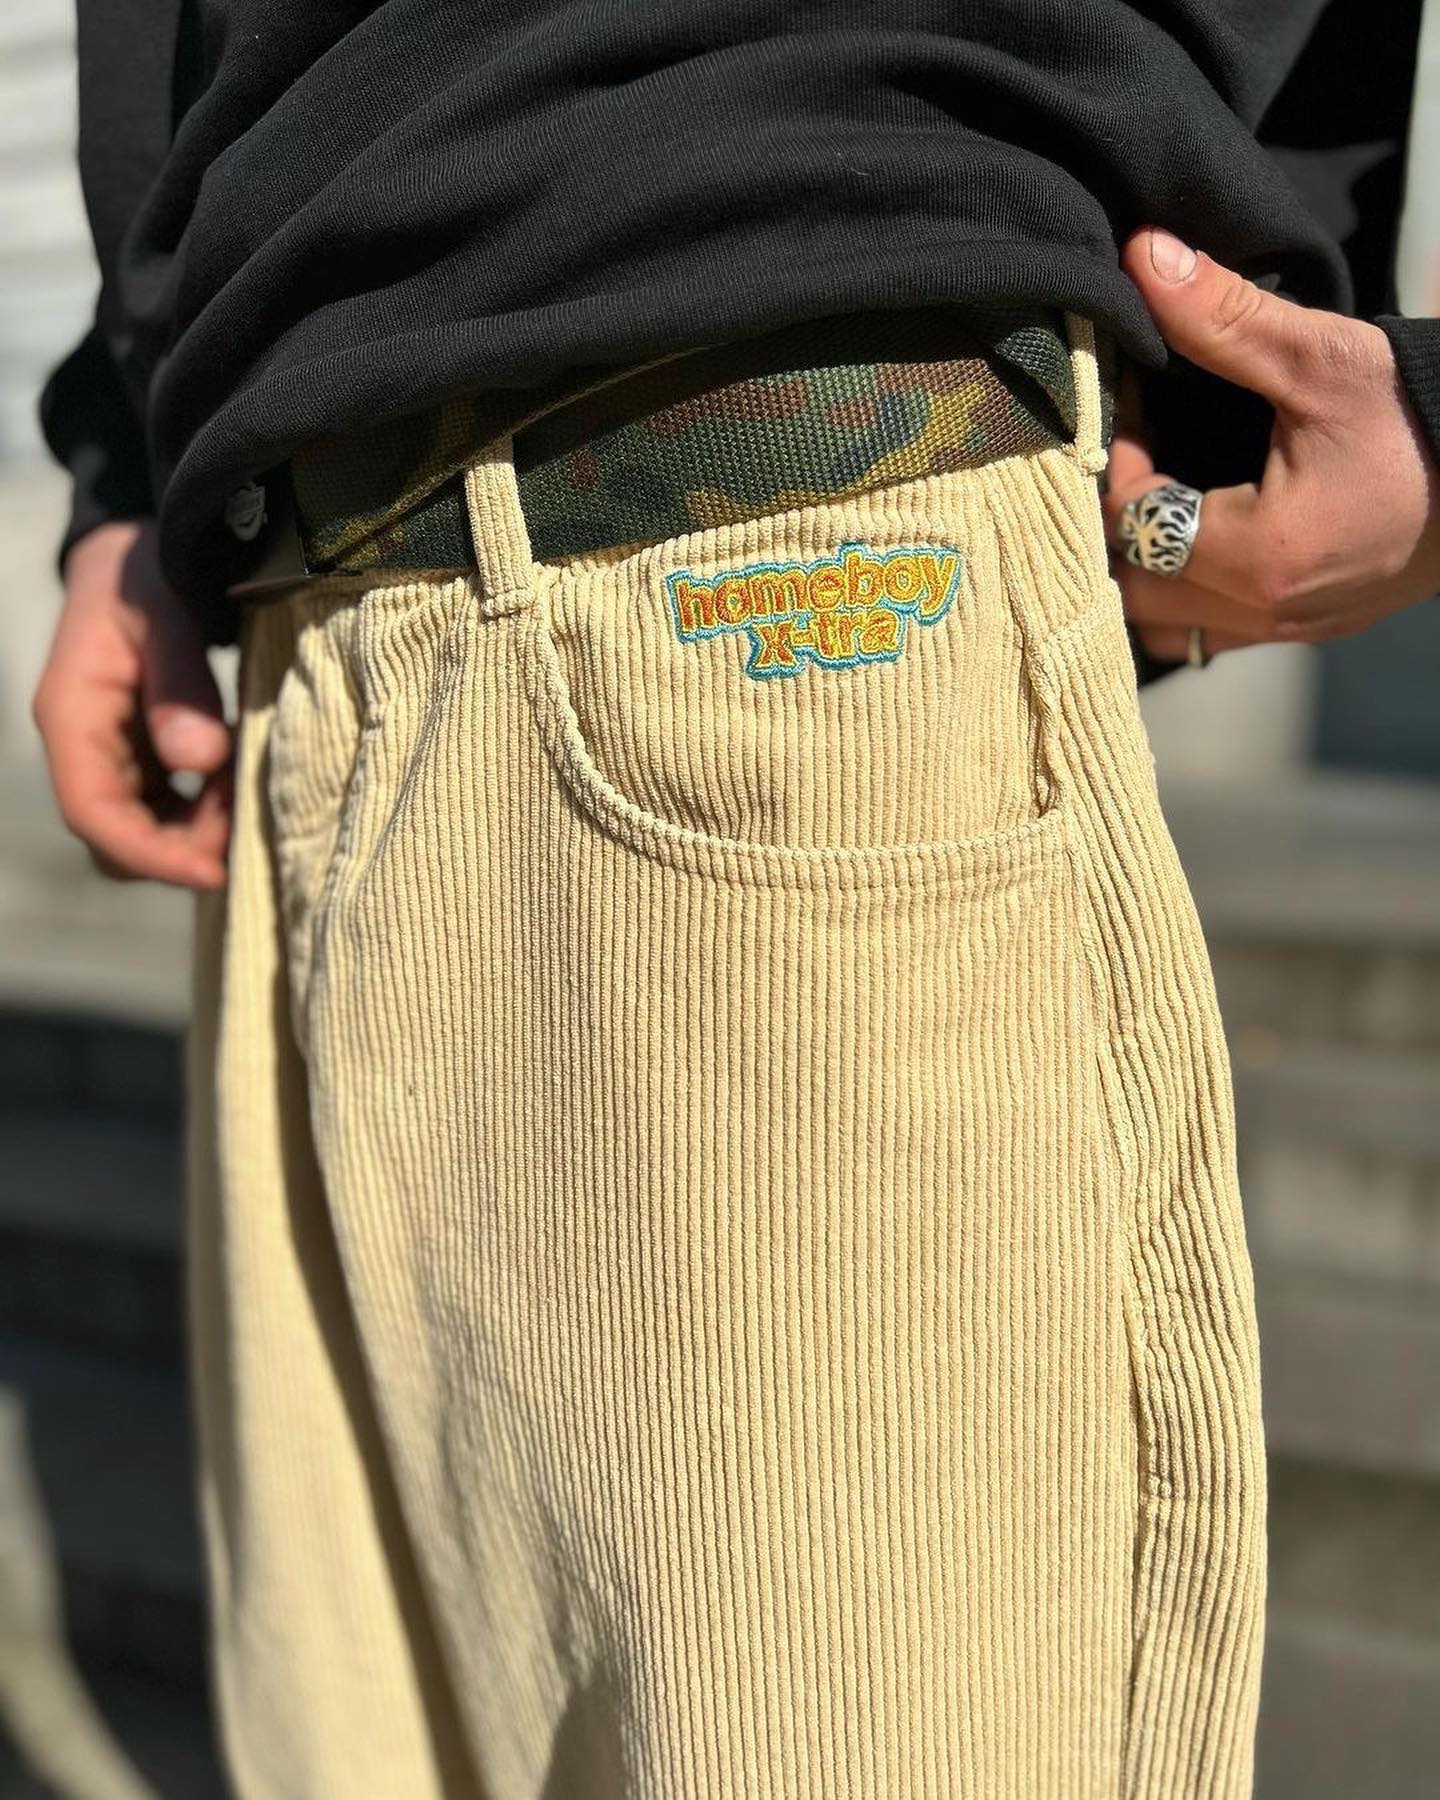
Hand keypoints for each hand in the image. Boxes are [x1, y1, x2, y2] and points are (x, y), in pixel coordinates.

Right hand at [32, 519, 232, 888]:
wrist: (138, 553)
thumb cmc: (146, 574)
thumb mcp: (166, 614)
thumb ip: (181, 684)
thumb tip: (199, 759)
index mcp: (71, 714)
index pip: (91, 811)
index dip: (149, 854)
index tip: (213, 872)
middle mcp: (81, 744)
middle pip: (115, 836)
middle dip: (181, 848)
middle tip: (249, 824)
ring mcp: (109, 753)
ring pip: (142, 827)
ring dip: (196, 831)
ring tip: (249, 795)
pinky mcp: (138, 754)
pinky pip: (164, 805)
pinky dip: (204, 808)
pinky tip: (241, 780)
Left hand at [1105, 227, 1439, 664]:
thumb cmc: (1424, 418)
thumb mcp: (1322, 359)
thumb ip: (1224, 317)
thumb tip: (1144, 256)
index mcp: (1258, 555)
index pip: (1130, 523)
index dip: (1119, 461)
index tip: (1137, 409)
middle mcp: (1266, 611)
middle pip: (1133, 596)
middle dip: (1119, 527)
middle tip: (1138, 458)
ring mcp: (1291, 628)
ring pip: (1172, 627)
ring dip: (1150, 572)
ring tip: (1162, 500)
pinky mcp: (1317, 626)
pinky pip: (1221, 629)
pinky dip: (1196, 591)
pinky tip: (1207, 532)